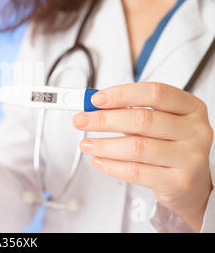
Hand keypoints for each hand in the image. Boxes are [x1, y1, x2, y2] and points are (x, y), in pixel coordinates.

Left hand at [73, 82, 213, 231]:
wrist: (190, 183)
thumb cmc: (169, 145)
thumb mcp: (157, 121)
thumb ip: (128, 111)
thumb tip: (93, 107)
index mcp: (191, 108)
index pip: (155, 93)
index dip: (122, 94)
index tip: (96, 100)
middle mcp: (195, 131)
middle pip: (143, 120)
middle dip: (105, 120)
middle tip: (82, 120)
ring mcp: (190, 157)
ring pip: (137, 147)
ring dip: (104, 145)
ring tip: (86, 144)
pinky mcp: (179, 182)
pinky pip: (137, 172)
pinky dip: (112, 166)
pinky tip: (99, 160)